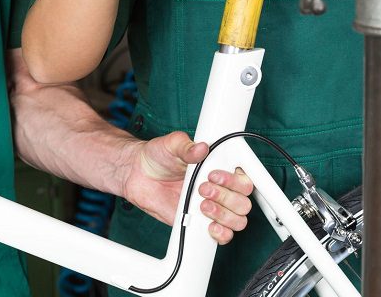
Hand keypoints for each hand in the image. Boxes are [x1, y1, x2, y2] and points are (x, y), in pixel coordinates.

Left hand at [120, 130, 253, 243]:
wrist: (137, 174)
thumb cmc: (158, 156)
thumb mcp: (171, 145)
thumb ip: (186, 146)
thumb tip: (201, 148)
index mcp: (219, 167)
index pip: (244, 177)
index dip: (236, 179)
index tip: (215, 174)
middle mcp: (220, 189)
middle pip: (243, 201)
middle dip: (226, 196)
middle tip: (202, 188)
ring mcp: (213, 207)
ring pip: (238, 219)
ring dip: (224, 215)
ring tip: (201, 204)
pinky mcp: (201, 223)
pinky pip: (223, 235)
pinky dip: (221, 234)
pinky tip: (209, 225)